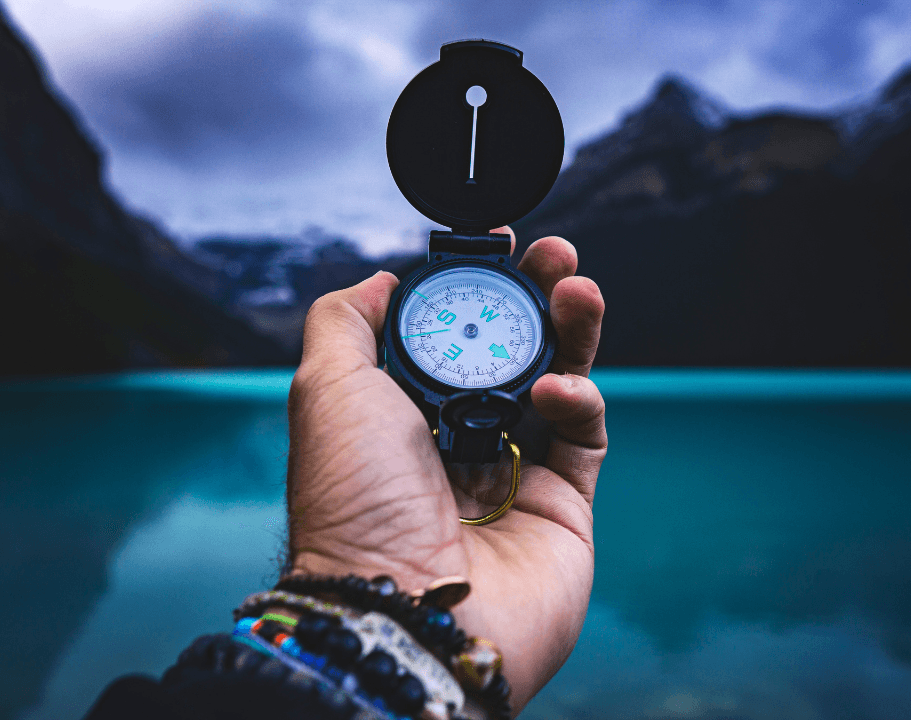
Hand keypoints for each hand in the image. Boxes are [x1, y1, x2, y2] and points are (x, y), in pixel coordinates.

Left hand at [286, 227, 605, 712]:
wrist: (401, 609)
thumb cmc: (354, 507)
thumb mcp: (326, 391)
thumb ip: (345, 323)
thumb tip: (377, 282)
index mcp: (402, 413)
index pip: (453, 334)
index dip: (479, 288)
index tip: (500, 247)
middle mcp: (458, 440)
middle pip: (514, 351)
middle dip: (539, 297)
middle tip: (557, 255)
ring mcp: (513, 472)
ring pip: (559, 383)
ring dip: (574, 331)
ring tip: (578, 289)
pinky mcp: (562, 505)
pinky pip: (584, 436)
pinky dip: (577, 401)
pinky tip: (556, 393)